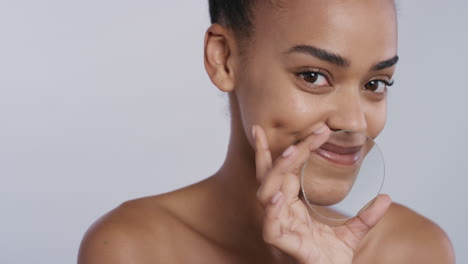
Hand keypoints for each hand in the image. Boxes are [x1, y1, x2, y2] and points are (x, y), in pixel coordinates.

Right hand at [253, 124, 391, 263]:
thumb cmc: (330, 260)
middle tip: (294, 131)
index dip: (283, 150)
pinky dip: (273, 211)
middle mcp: (281, 212)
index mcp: (291, 206)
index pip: (281, 172)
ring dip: (277, 171)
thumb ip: (365, 217)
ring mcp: (280, 227)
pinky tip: (280, 195)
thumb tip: (387, 198)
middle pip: (270, 176)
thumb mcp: (352, 234)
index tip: (301, 130)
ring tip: (293, 152)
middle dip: (275, 152)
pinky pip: (271, 226)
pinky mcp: (283, 245)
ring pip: (267, 194)